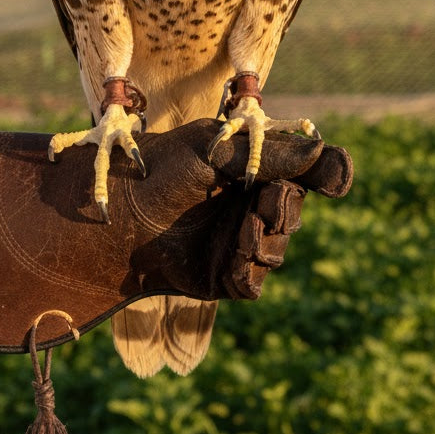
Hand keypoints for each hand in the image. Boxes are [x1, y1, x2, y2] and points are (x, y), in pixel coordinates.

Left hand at [0, 119, 352, 351]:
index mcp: (242, 166)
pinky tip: (239, 251)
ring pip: (277, 247)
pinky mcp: (217, 276)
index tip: (333, 178)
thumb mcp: (216, 153)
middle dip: (286, 208)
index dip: (316, 174)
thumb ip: (272, 154)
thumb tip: (334, 156)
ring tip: (249, 226)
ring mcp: (229, 239)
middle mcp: (239, 201)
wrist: (100, 217)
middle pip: (291, 211)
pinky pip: (254, 280)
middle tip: (269, 203)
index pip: (296, 170)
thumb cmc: (151, 169)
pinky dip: (253, 266)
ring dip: (270, 237)